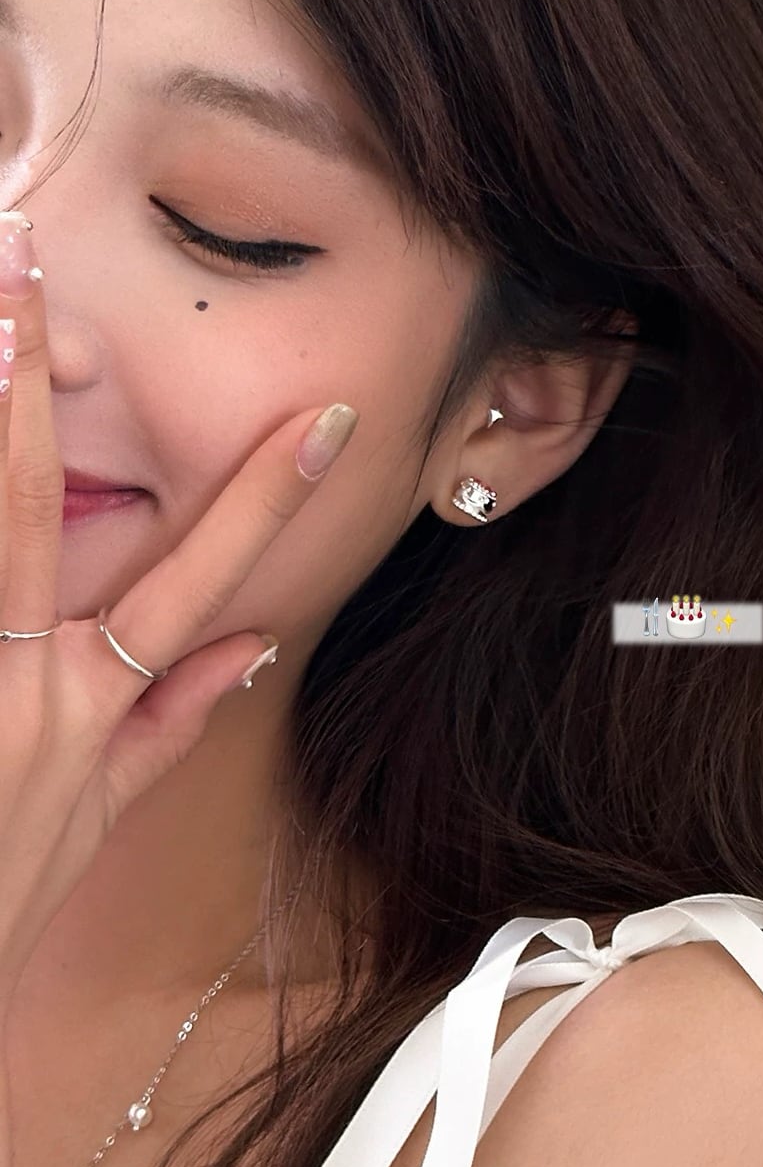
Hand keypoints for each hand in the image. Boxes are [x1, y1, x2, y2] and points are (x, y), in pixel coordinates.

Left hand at [0, 212, 358, 1004]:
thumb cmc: (6, 894)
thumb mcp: (103, 813)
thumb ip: (173, 718)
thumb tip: (252, 645)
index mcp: (95, 707)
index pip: (205, 580)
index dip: (268, 499)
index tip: (327, 423)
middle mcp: (28, 683)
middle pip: (35, 511)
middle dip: (35, 390)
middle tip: (18, 272)